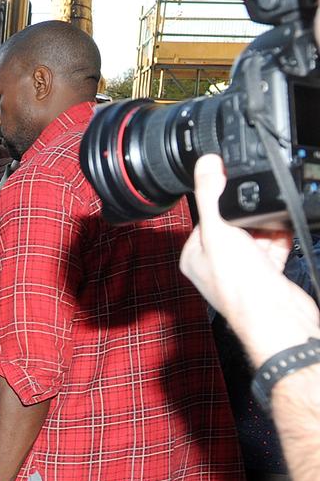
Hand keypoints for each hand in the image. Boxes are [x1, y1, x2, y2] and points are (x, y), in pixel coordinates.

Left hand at [179, 155, 319, 364]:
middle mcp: (214, 266)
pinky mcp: (267, 277)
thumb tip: (205, 163)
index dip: (223, 205)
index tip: (235, 192)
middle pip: (234, 226)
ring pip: (256, 237)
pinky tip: (287, 235)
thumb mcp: (220, 229)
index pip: (206, 218)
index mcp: (193, 256)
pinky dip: (283, 240)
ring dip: (269, 228)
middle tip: (259, 215)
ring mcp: (241, 273)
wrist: (278, 316)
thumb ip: (211, 194)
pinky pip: (275, 249)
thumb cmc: (241, 283)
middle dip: (251, 217)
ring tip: (274, 228)